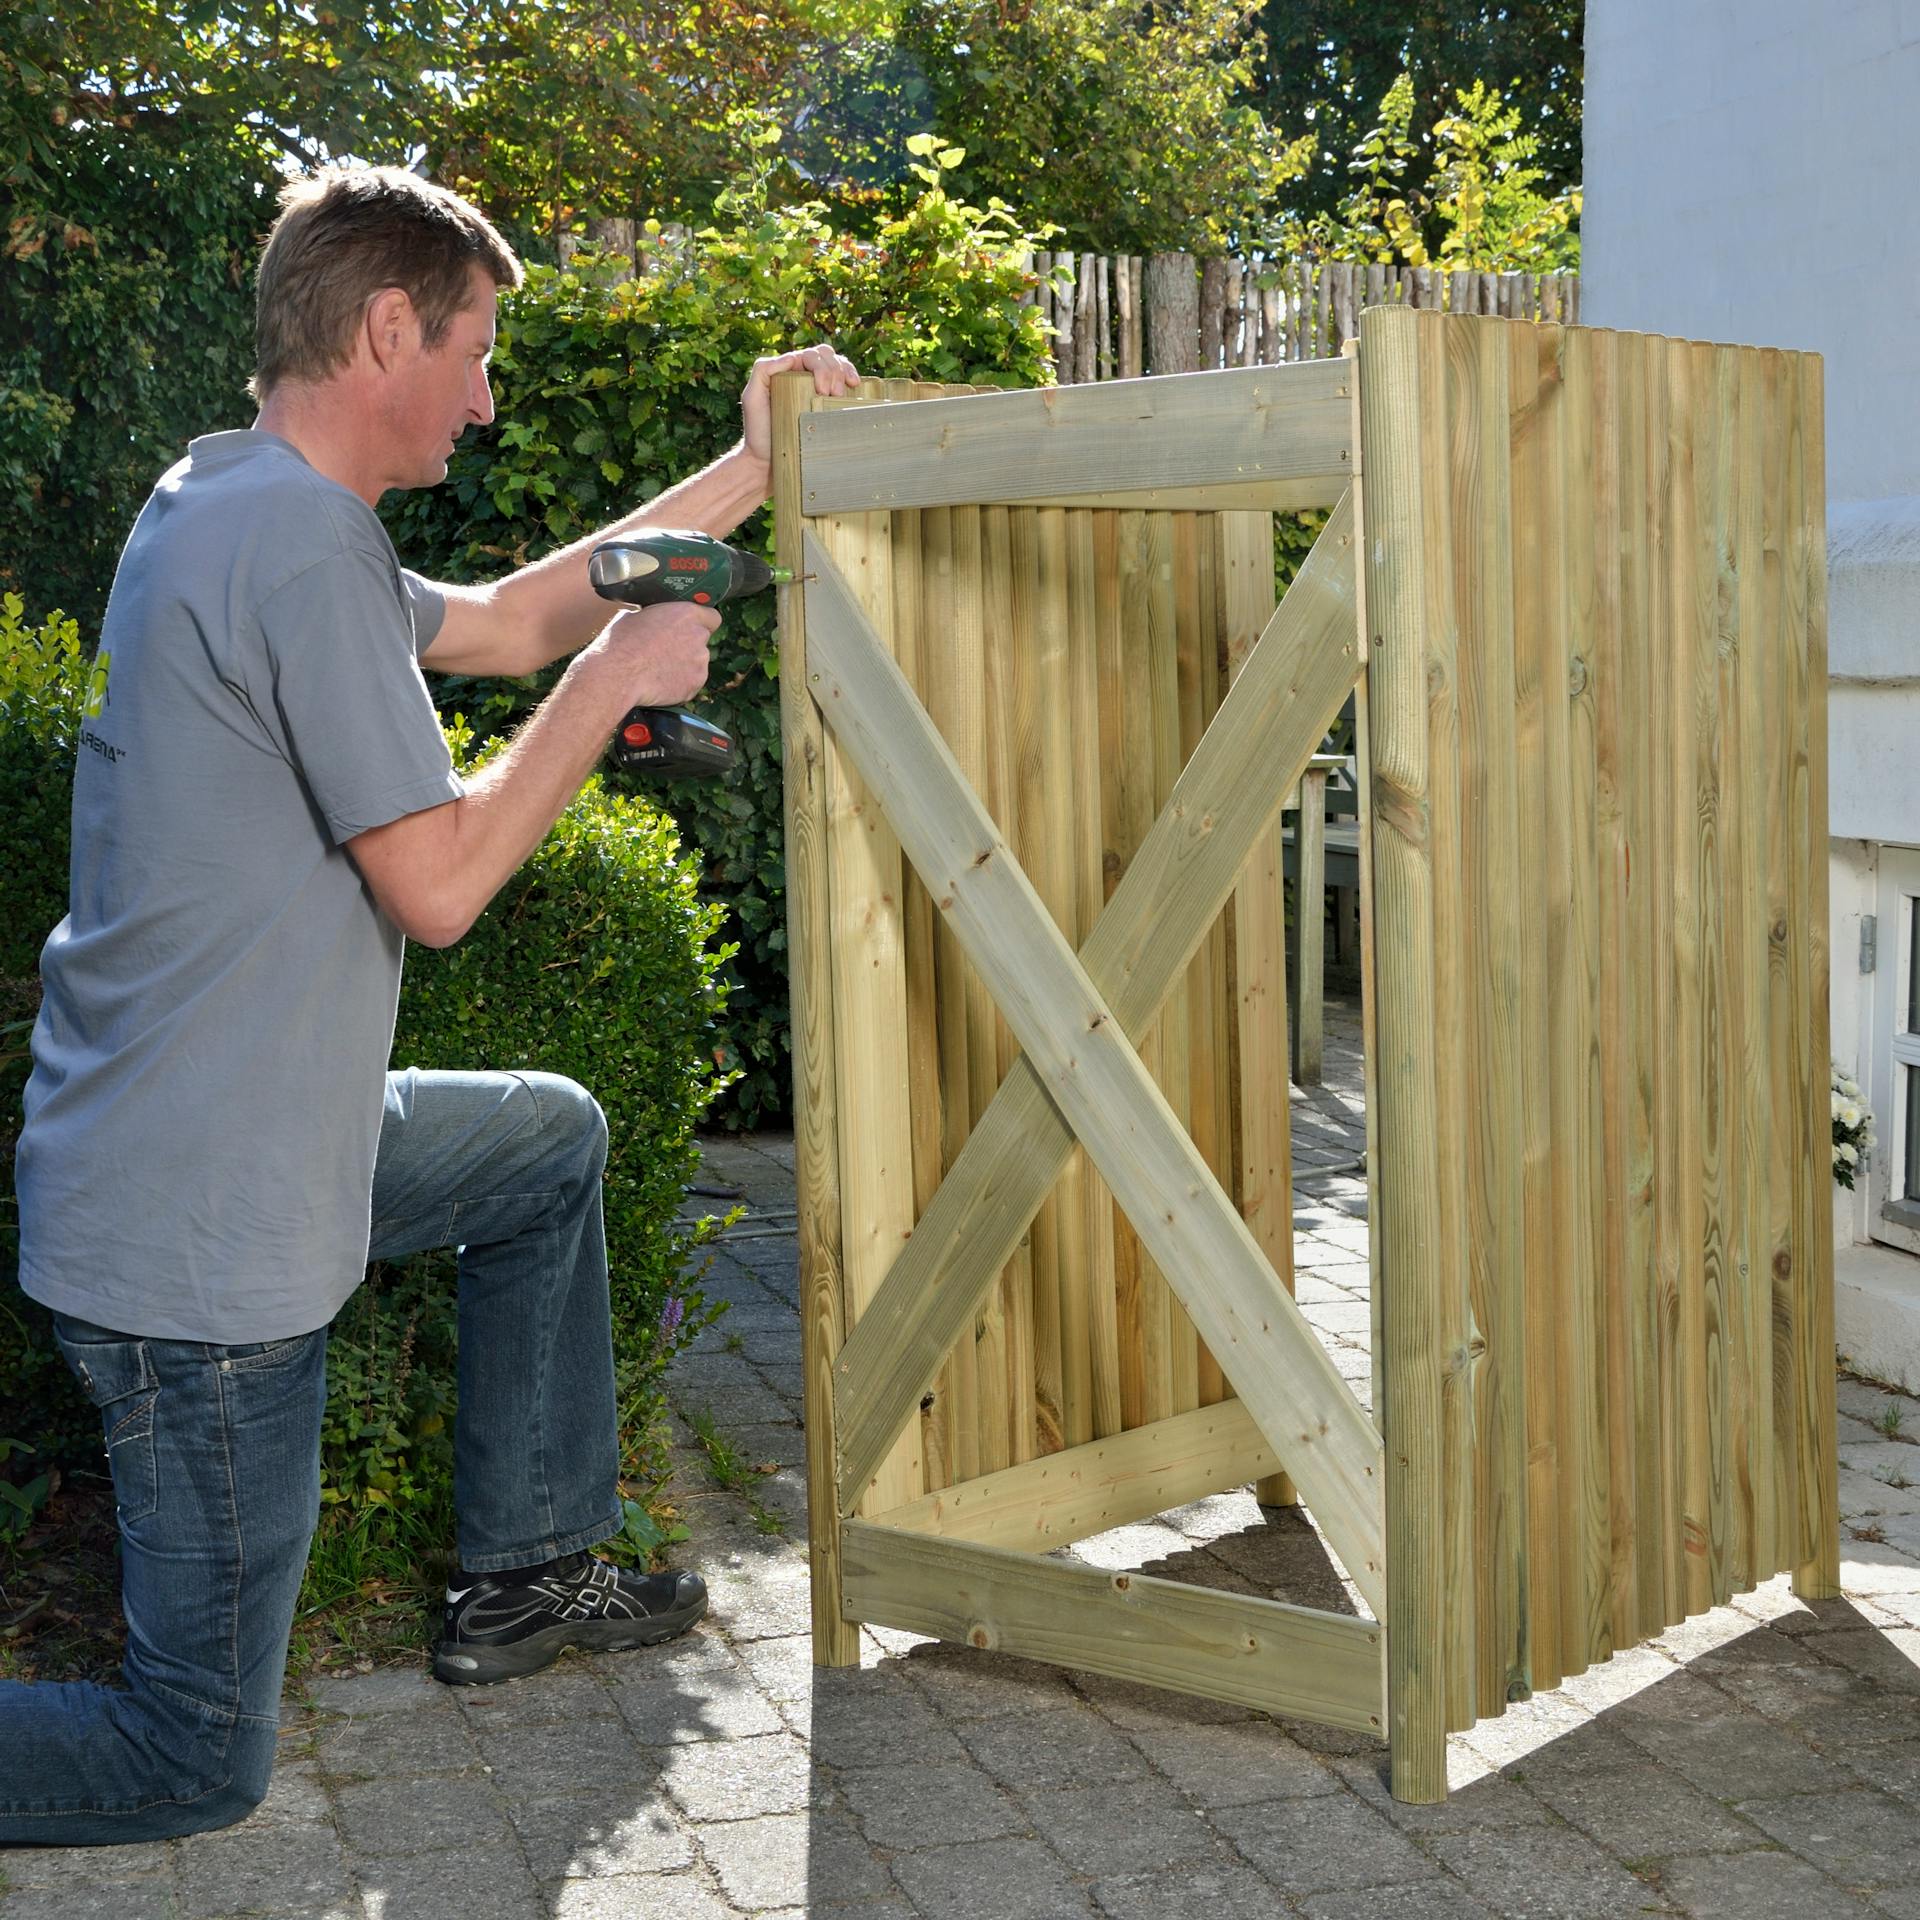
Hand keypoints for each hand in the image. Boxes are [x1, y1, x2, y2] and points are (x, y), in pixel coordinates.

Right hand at [584, 602, 718, 709]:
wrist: (617, 675)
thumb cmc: (621, 643)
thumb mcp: (633, 616)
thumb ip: (653, 617)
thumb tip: (650, 619)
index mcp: (686, 614)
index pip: (712, 616)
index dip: (702, 622)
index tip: (691, 627)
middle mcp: (698, 636)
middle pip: (702, 640)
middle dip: (689, 644)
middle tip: (666, 650)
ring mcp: (700, 662)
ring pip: (697, 662)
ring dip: (685, 664)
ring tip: (659, 668)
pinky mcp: (695, 684)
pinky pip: (692, 682)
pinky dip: (681, 682)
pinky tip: (661, 681)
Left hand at [740, 343, 861, 463]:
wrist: (769, 464)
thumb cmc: (759, 432)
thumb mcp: (752, 397)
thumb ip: (763, 370)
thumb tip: (792, 357)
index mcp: (790, 371)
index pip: (811, 356)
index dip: (822, 366)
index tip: (822, 390)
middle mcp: (805, 378)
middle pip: (827, 357)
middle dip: (835, 370)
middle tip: (834, 394)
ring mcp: (819, 393)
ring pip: (839, 366)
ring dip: (845, 373)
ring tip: (842, 395)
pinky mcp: (829, 409)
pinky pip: (846, 387)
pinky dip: (853, 381)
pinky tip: (856, 388)